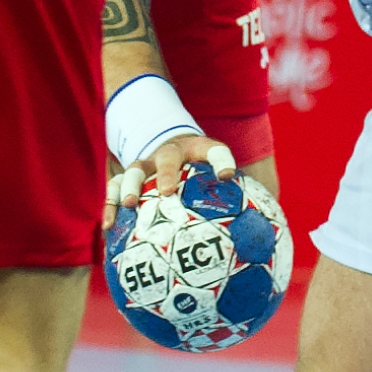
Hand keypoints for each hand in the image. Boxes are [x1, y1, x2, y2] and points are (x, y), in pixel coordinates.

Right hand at [103, 134, 236, 226]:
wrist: (168, 144)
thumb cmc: (198, 167)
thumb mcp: (216, 170)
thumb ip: (234, 189)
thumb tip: (262, 222)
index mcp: (197, 150)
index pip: (215, 151)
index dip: (222, 161)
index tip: (228, 175)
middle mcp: (170, 153)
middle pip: (168, 158)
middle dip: (166, 173)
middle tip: (166, 192)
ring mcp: (146, 164)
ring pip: (135, 170)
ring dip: (131, 186)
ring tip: (129, 205)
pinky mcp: (127, 176)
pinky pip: (115, 189)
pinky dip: (111, 205)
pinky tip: (109, 227)